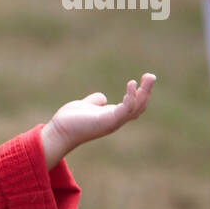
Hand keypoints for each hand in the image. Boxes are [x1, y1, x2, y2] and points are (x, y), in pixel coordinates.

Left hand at [41, 73, 156, 166]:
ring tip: (148, 78)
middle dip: (147, 91)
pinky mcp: (107, 121)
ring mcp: (113, 122)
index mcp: (113, 116)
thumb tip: (102, 97)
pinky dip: (131, 98)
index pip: (134, 106)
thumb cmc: (70, 121)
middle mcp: (116, 120)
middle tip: (151, 76)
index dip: (141, 94)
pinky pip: (125, 109)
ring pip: (137, 108)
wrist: (59, 132)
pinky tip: (131, 85)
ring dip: (144, 93)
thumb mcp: (86, 106)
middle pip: (140, 107)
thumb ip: (96, 101)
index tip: (143, 79)